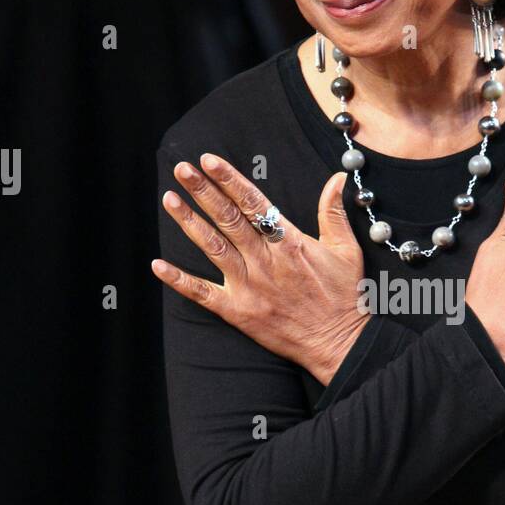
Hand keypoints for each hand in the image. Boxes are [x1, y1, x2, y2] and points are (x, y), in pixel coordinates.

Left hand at [152, 154, 367, 385]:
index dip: (229, 179)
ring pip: (213, 248)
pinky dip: (180, 281)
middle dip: (203, 191)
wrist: (340, 343)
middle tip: (182, 169)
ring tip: (169, 199)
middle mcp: (265, 261)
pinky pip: (203, 294)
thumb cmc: (345, 296)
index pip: (253, 202)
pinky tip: (158, 265)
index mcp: (290, 242)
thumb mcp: (346, 249)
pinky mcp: (239, 312)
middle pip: (228, 218)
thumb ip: (334, 211)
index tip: (209, 160)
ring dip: (189, 222)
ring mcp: (249, 286)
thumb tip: (337, 177)